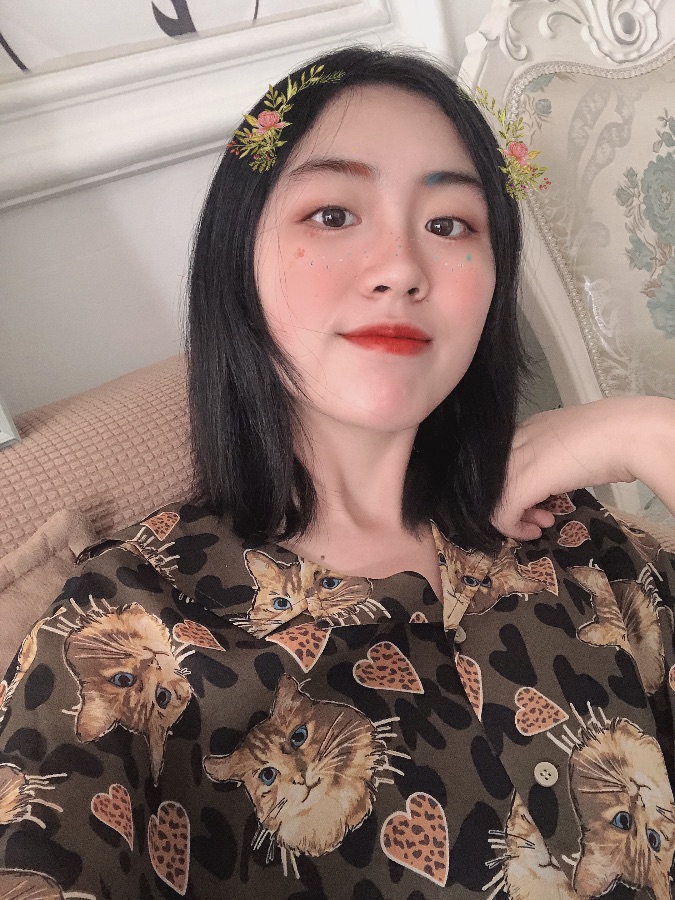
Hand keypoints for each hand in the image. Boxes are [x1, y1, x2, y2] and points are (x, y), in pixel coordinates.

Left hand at [492, 398, 644, 540]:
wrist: (627, 435)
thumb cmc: (614, 437)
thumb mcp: (574, 444)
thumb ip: (557, 457)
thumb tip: (557, 474)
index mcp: (529, 428)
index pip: (505, 463)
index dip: (518, 486)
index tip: (536, 499)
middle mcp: (515, 441)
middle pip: (492, 481)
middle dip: (512, 502)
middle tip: (536, 516)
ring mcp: (514, 460)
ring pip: (491, 497)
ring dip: (512, 517)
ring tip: (539, 524)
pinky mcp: (520, 482)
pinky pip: (501, 512)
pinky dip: (513, 528)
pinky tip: (533, 532)